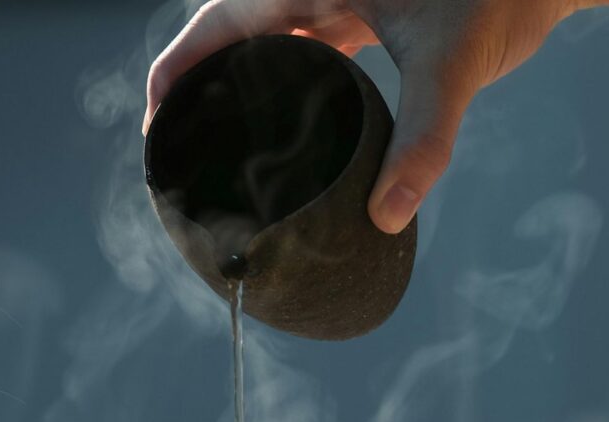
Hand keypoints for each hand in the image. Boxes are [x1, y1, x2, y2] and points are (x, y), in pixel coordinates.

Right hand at [144, 0, 578, 233]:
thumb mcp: (450, 62)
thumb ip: (423, 138)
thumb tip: (388, 216)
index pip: (216, 25)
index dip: (176, 75)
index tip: (158, 130)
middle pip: (234, 39)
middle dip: (205, 90)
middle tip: (188, 155)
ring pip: (272, 45)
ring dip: (247, 91)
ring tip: (228, 150)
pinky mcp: (366, 13)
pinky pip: (311, 50)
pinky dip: (295, 86)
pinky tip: (294, 129)